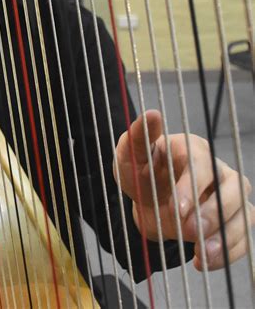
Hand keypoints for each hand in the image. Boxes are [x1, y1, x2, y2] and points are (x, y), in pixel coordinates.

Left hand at [114, 110, 253, 270]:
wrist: (146, 199)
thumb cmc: (140, 171)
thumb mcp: (130, 155)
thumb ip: (139, 136)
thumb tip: (151, 114)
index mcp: (192, 149)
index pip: (201, 163)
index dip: (193, 186)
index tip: (177, 209)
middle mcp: (216, 169)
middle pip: (233, 186)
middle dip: (213, 212)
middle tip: (189, 230)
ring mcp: (228, 195)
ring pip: (244, 211)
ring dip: (226, 236)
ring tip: (200, 254)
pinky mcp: (232, 219)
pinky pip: (243, 236)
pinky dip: (228, 252)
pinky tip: (203, 261)